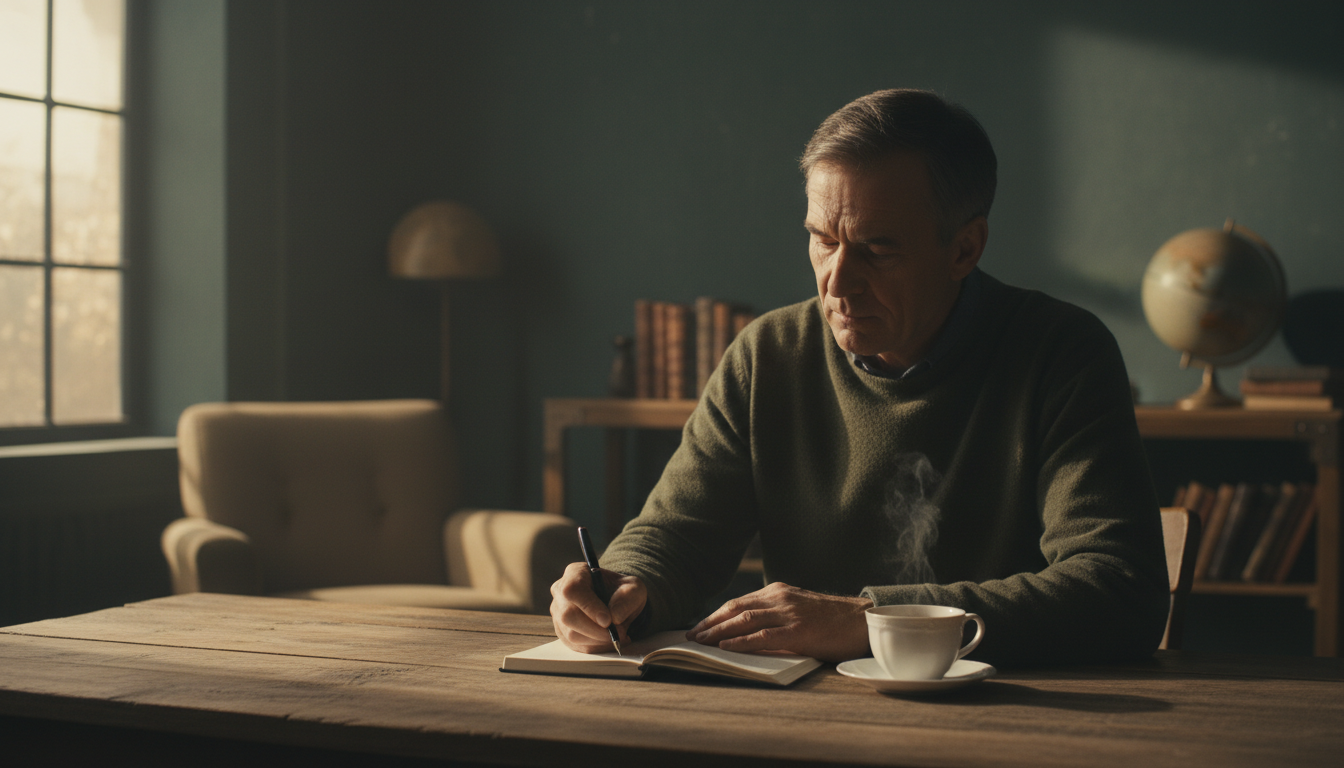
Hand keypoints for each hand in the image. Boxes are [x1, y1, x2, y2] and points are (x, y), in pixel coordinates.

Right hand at [550, 561, 647, 652]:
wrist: (617, 602)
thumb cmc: (622, 591)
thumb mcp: (633, 588)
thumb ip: (627, 598)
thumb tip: (614, 617)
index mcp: (575, 573)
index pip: (572, 590)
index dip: (589, 607)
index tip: (608, 621)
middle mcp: (560, 592)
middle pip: (568, 615)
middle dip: (595, 630)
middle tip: (618, 633)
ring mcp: (558, 612)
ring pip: (571, 634)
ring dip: (597, 640)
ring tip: (616, 636)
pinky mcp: (561, 631)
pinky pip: (574, 645)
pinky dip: (595, 647)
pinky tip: (608, 641)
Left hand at [687, 582, 871, 662]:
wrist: (863, 620)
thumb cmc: (832, 619)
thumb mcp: (799, 608)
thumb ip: (776, 613)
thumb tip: (748, 631)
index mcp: (779, 591)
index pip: (738, 602)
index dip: (716, 615)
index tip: (699, 626)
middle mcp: (780, 598)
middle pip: (735, 608)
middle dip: (710, 623)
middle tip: (691, 636)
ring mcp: (789, 613)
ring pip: (744, 620)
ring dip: (718, 632)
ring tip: (700, 642)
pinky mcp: (798, 631)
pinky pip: (763, 636)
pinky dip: (741, 642)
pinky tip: (726, 648)